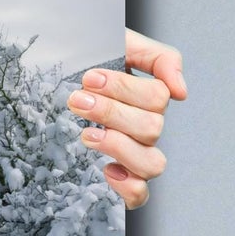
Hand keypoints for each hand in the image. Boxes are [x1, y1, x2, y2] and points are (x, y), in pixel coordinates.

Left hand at [67, 27, 186, 209]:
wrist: (53, 68)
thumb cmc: (87, 56)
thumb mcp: (121, 41)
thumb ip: (159, 57)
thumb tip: (181, 92)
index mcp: (148, 96)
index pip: (157, 98)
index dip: (123, 88)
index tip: (89, 78)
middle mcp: (145, 126)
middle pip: (152, 129)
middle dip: (110, 112)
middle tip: (78, 100)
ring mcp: (134, 152)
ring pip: (152, 163)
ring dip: (118, 147)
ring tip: (87, 134)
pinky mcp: (120, 175)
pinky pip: (140, 194)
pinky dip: (129, 187)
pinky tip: (107, 170)